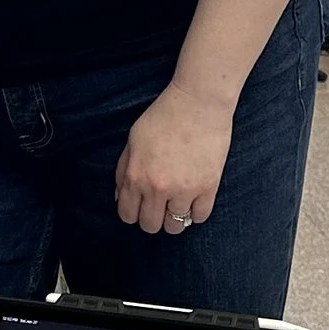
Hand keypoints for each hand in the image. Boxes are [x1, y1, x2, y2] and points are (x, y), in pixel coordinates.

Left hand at [113, 79, 235, 236]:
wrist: (198, 102)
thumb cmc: (163, 117)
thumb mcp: (133, 141)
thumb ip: (123, 171)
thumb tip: (120, 198)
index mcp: (136, 177)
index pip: (128, 216)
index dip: (133, 213)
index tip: (141, 206)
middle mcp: (157, 188)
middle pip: (150, 225)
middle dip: (152, 218)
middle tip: (160, 206)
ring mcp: (184, 190)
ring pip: (175, 226)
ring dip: (174, 218)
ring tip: (178, 203)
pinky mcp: (208, 187)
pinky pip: (199, 217)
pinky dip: (195, 212)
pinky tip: (194, 199)